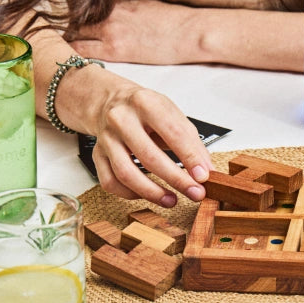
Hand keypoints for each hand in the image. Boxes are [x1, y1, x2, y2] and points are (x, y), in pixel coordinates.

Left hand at [71, 0, 199, 64]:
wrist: (188, 32)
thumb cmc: (171, 19)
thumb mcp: (141, 2)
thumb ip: (119, 3)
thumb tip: (104, 7)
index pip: (79, 3)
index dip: (68, 13)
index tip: (62, 20)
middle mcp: (108, 10)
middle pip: (72, 18)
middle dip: (64, 28)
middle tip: (57, 39)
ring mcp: (110, 29)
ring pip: (73, 35)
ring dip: (67, 42)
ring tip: (63, 53)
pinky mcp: (116, 49)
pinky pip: (83, 52)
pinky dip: (73, 55)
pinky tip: (70, 62)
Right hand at [88, 82, 211, 206]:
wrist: (109, 101)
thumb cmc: (144, 110)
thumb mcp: (171, 114)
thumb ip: (191, 141)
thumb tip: (206, 171)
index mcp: (145, 103)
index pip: (172, 133)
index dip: (190, 157)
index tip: (203, 176)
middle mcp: (121, 119)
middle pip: (149, 156)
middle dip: (176, 179)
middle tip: (195, 193)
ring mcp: (106, 138)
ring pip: (126, 173)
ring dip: (152, 192)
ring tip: (172, 201)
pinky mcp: (97, 154)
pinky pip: (110, 182)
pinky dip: (130, 193)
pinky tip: (146, 195)